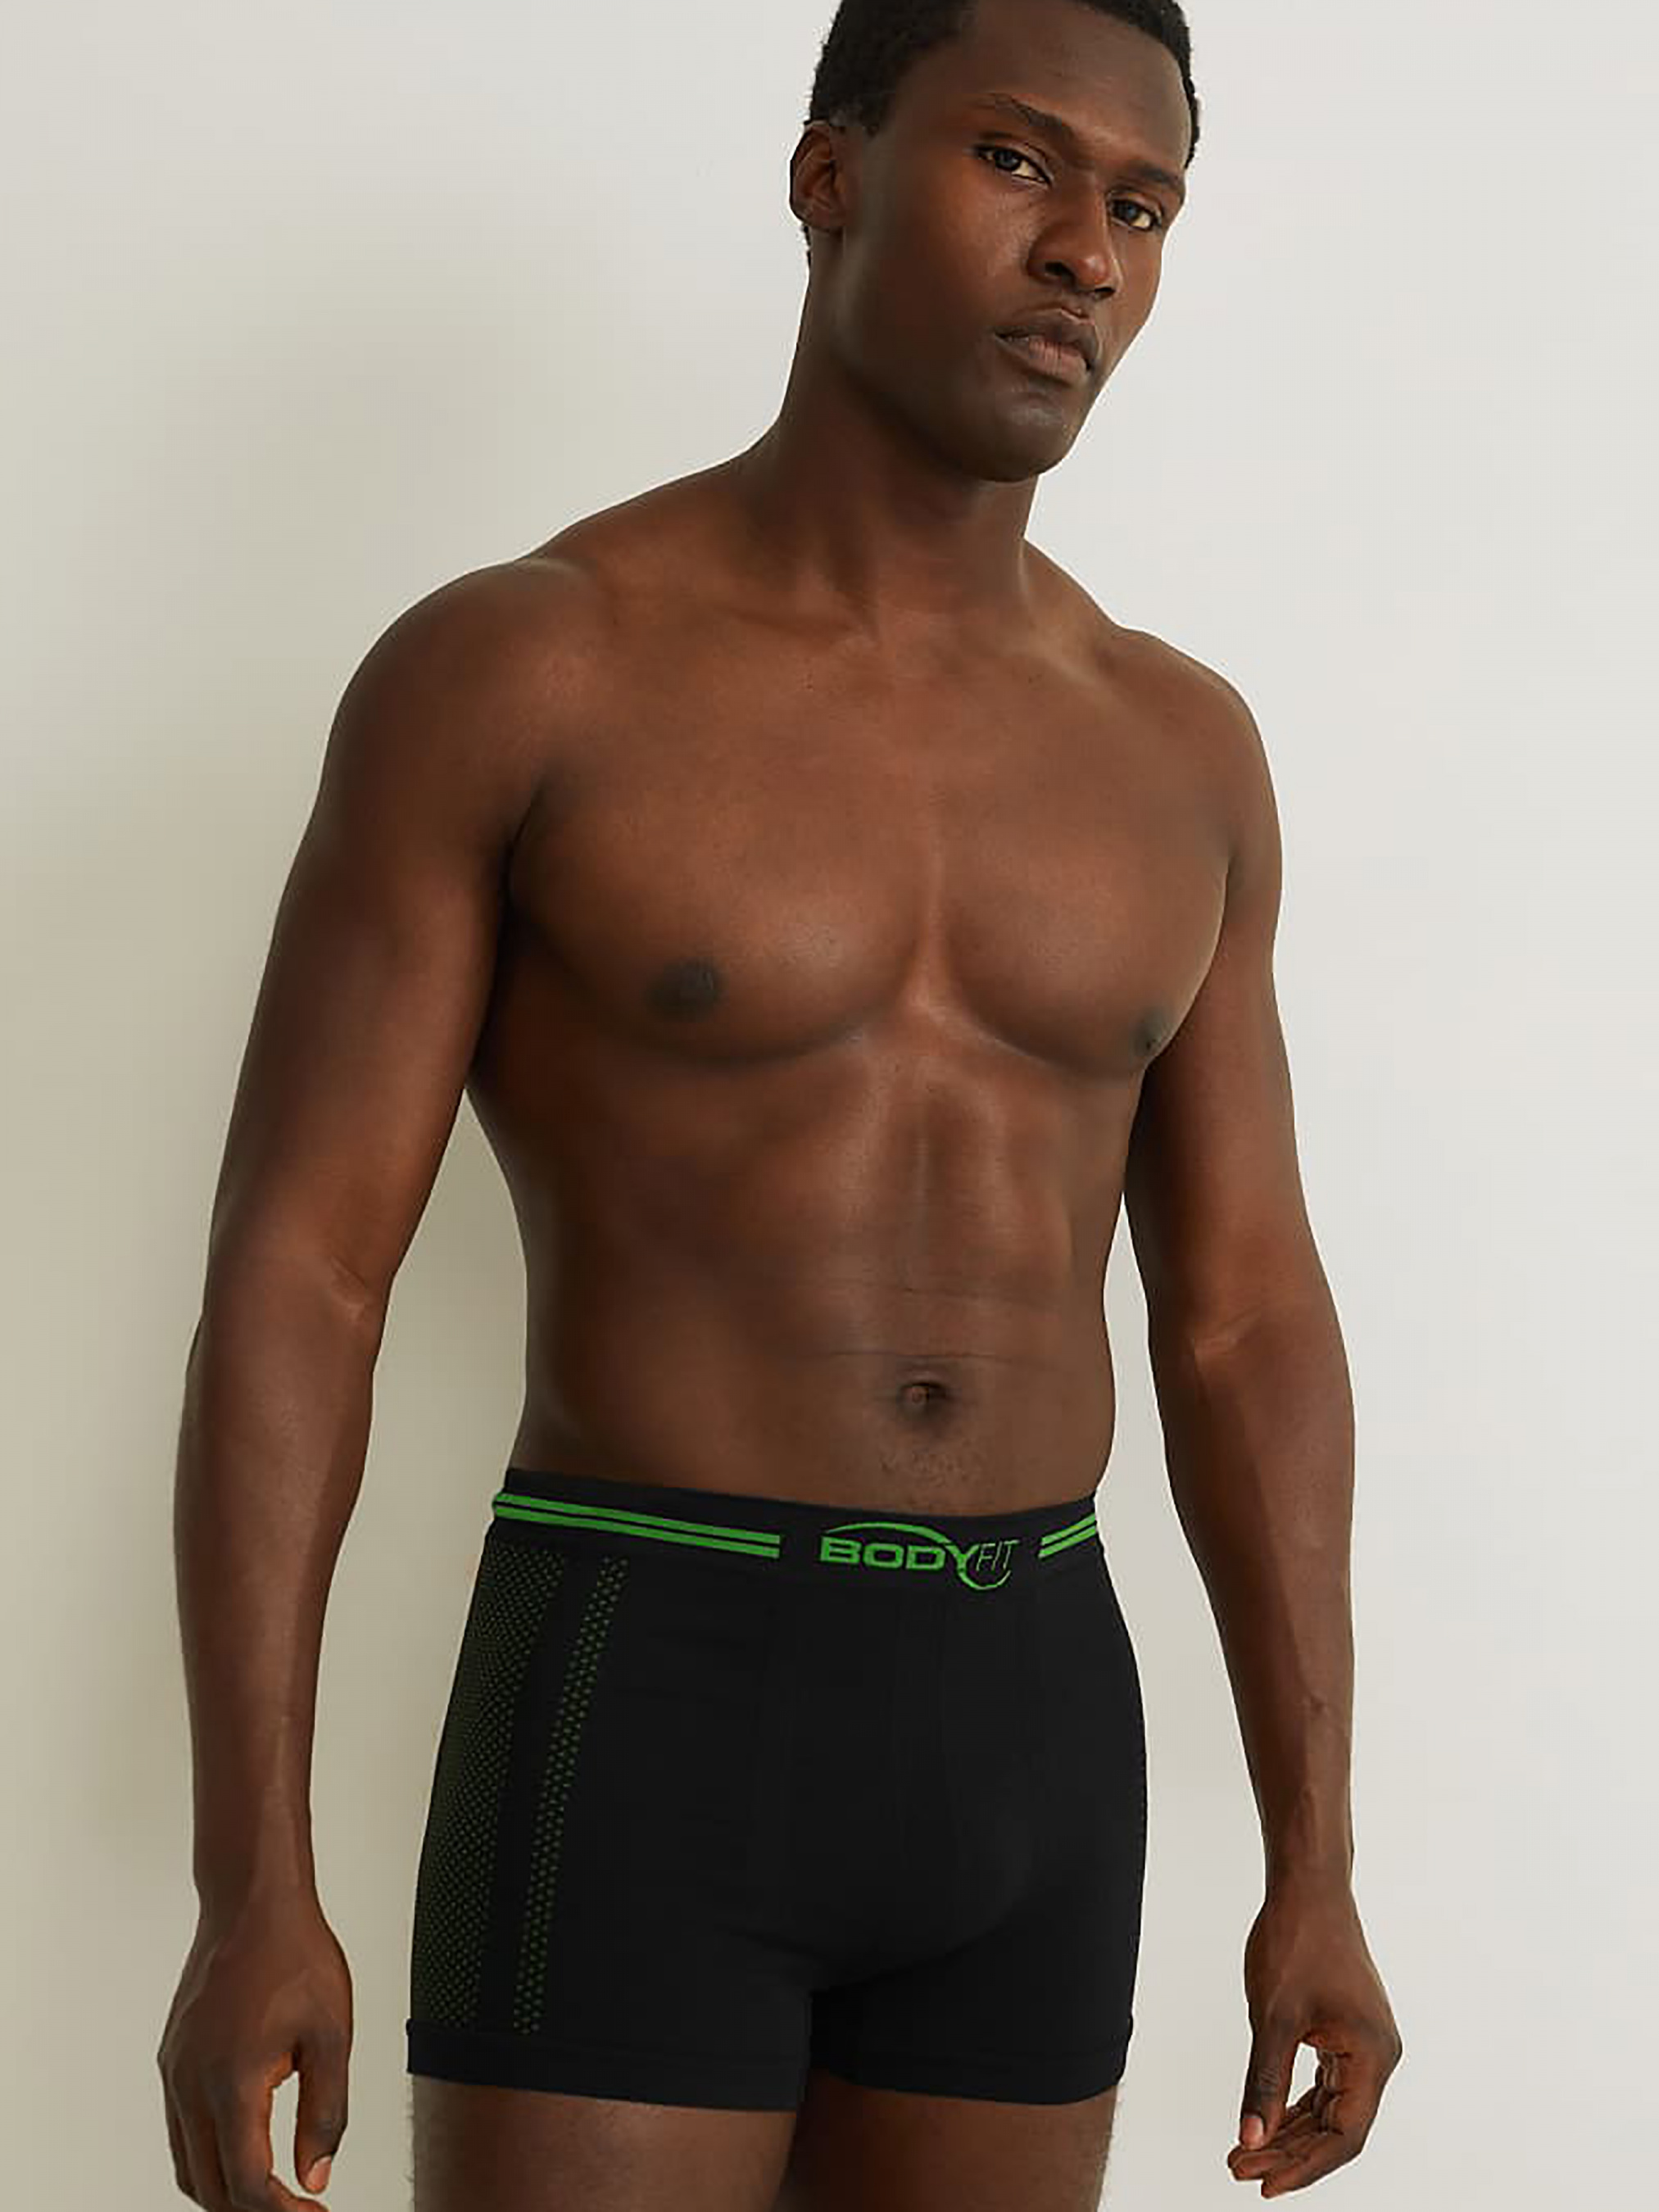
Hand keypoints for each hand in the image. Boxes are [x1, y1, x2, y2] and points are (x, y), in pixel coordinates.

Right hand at [157, 1889, 351, 2209]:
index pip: (247, 2182)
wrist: (252, 1902)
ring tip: (273, 2191)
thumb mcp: (330, 2035)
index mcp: (232, 2082)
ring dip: (225, 2189)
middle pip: (210, 2185)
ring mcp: (174, 2072)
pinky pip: (180, 2130)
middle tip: (297, 2207)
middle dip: (252, 2209)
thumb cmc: (297, 1957)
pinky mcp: (171, 2058)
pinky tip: (244, 2147)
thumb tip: (313, 2178)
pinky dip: (208, 2155)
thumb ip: (325, 2113)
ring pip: (187, 2164)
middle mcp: (190, 2085)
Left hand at [1226, 1878, 1400, 2196]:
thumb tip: (1251, 2136)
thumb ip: (1263, 2081)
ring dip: (1290, 2130)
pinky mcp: (1346, 2030)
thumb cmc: (1296, 1939)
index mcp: (1372, 2056)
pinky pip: (1326, 2083)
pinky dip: (1296, 2103)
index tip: (1265, 2184)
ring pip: (1329, 2107)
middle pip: (1337, 2127)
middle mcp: (1377, 2055)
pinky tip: (1269, 2119)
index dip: (1305, 2166)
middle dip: (1289, 2151)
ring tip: (1246, 2149)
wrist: (1308, 1886)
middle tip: (1241, 2165)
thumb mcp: (1273, 2016)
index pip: (1344, 2136)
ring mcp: (1363, 2043)